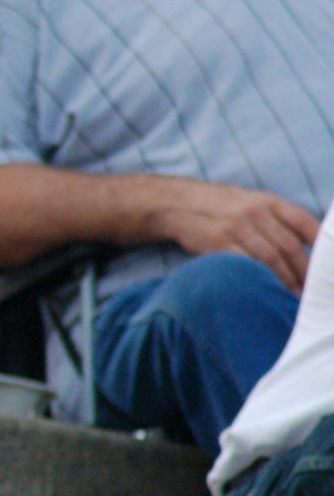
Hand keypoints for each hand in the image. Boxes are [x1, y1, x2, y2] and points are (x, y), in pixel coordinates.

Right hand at [157, 182, 320, 292]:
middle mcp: (254, 211)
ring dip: (285, 280)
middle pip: (290, 246)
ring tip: (292, 295)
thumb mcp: (250, 201)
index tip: (326, 264)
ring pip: (270, 258)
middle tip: (310, 289)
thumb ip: (276, 217)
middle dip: (304, 271)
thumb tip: (307, 242)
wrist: (177, 203)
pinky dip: (259, 278)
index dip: (320, 244)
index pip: (304, 222)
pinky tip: (265, 287)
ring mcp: (236, 226)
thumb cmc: (219, 206)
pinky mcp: (218, 242)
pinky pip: (245, 264)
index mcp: (267, 200)